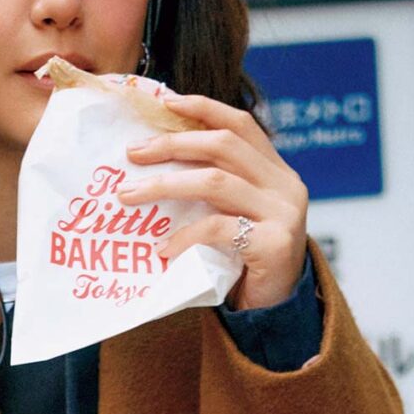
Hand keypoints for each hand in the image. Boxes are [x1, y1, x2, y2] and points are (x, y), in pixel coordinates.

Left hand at [118, 93, 308, 310]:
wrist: (274, 311)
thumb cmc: (243, 260)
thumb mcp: (230, 215)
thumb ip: (211, 188)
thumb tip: (150, 162)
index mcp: (275, 171)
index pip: (241, 125)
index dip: (204, 108)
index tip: (165, 102)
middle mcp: (285, 185)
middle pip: (222, 145)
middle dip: (172, 144)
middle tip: (131, 153)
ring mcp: (284, 212)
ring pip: (215, 181)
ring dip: (165, 185)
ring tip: (128, 196)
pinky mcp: (275, 243)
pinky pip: (218, 228)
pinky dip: (184, 236)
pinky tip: (162, 249)